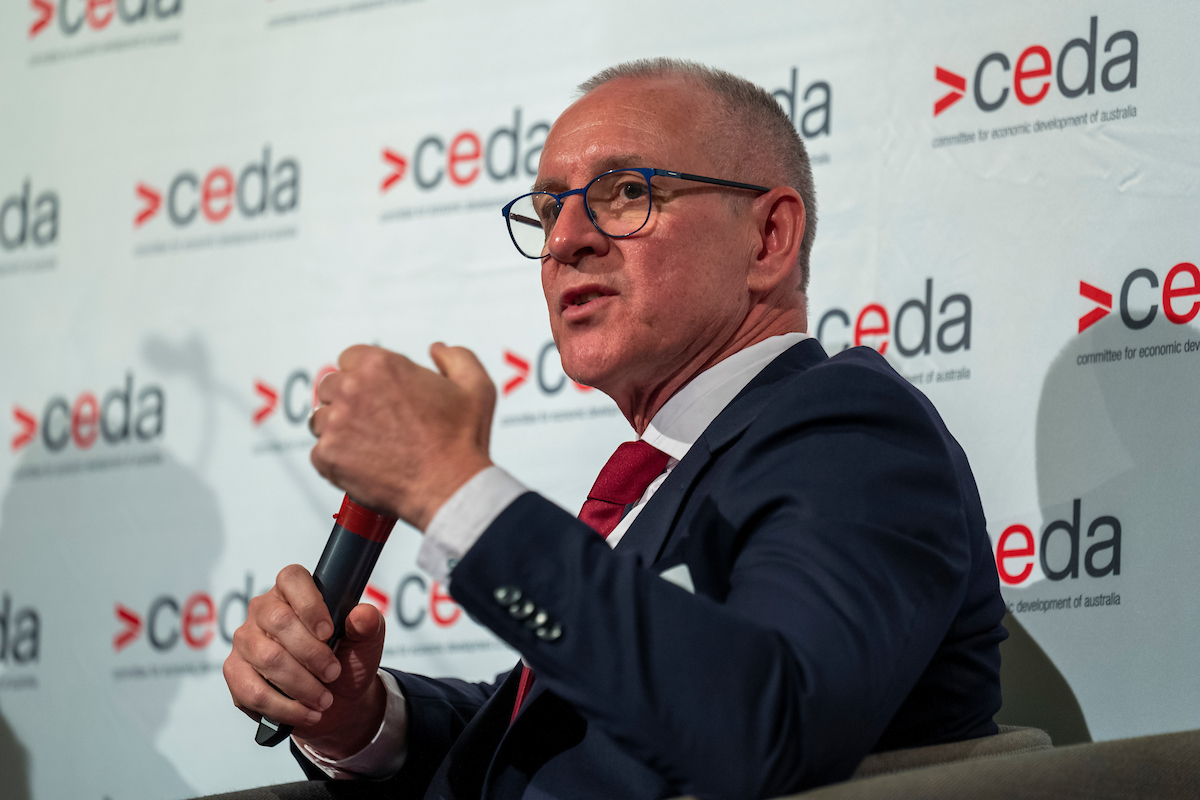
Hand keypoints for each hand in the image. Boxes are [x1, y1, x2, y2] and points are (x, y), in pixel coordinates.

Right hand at [223, 565, 386, 757]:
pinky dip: (284, 707)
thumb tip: (363, 615)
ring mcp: (245, 640)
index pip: (292, 579)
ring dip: (301, 684)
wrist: (337, 700)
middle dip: (311, 654)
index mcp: (294, 591)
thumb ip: (367, 625)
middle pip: (279, 621)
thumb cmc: (347, 660)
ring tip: (324, 699)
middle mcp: (263, 610)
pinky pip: (252, 691)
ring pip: (267, 658)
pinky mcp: (235, 672)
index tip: (329, 633)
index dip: (310, 604)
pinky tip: (305, 713)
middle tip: (333, 673)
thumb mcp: (366, 642)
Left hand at [309, 343, 495, 529]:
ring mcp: (336, 423)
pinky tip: (363, 463)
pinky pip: (319, 452)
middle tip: (373, 420)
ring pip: (321, 419)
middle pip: (331, 386)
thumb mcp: (475, 386)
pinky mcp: (328, 456)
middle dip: (348, 400)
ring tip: (368, 444)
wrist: (451, 487)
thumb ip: (456, 357)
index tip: (375, 392)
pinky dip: (336, 459)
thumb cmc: (461, 441)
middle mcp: (353, 389)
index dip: (364, 375)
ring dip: (338, 428)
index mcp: (381, 366)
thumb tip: (438, 350)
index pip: (350, 358)